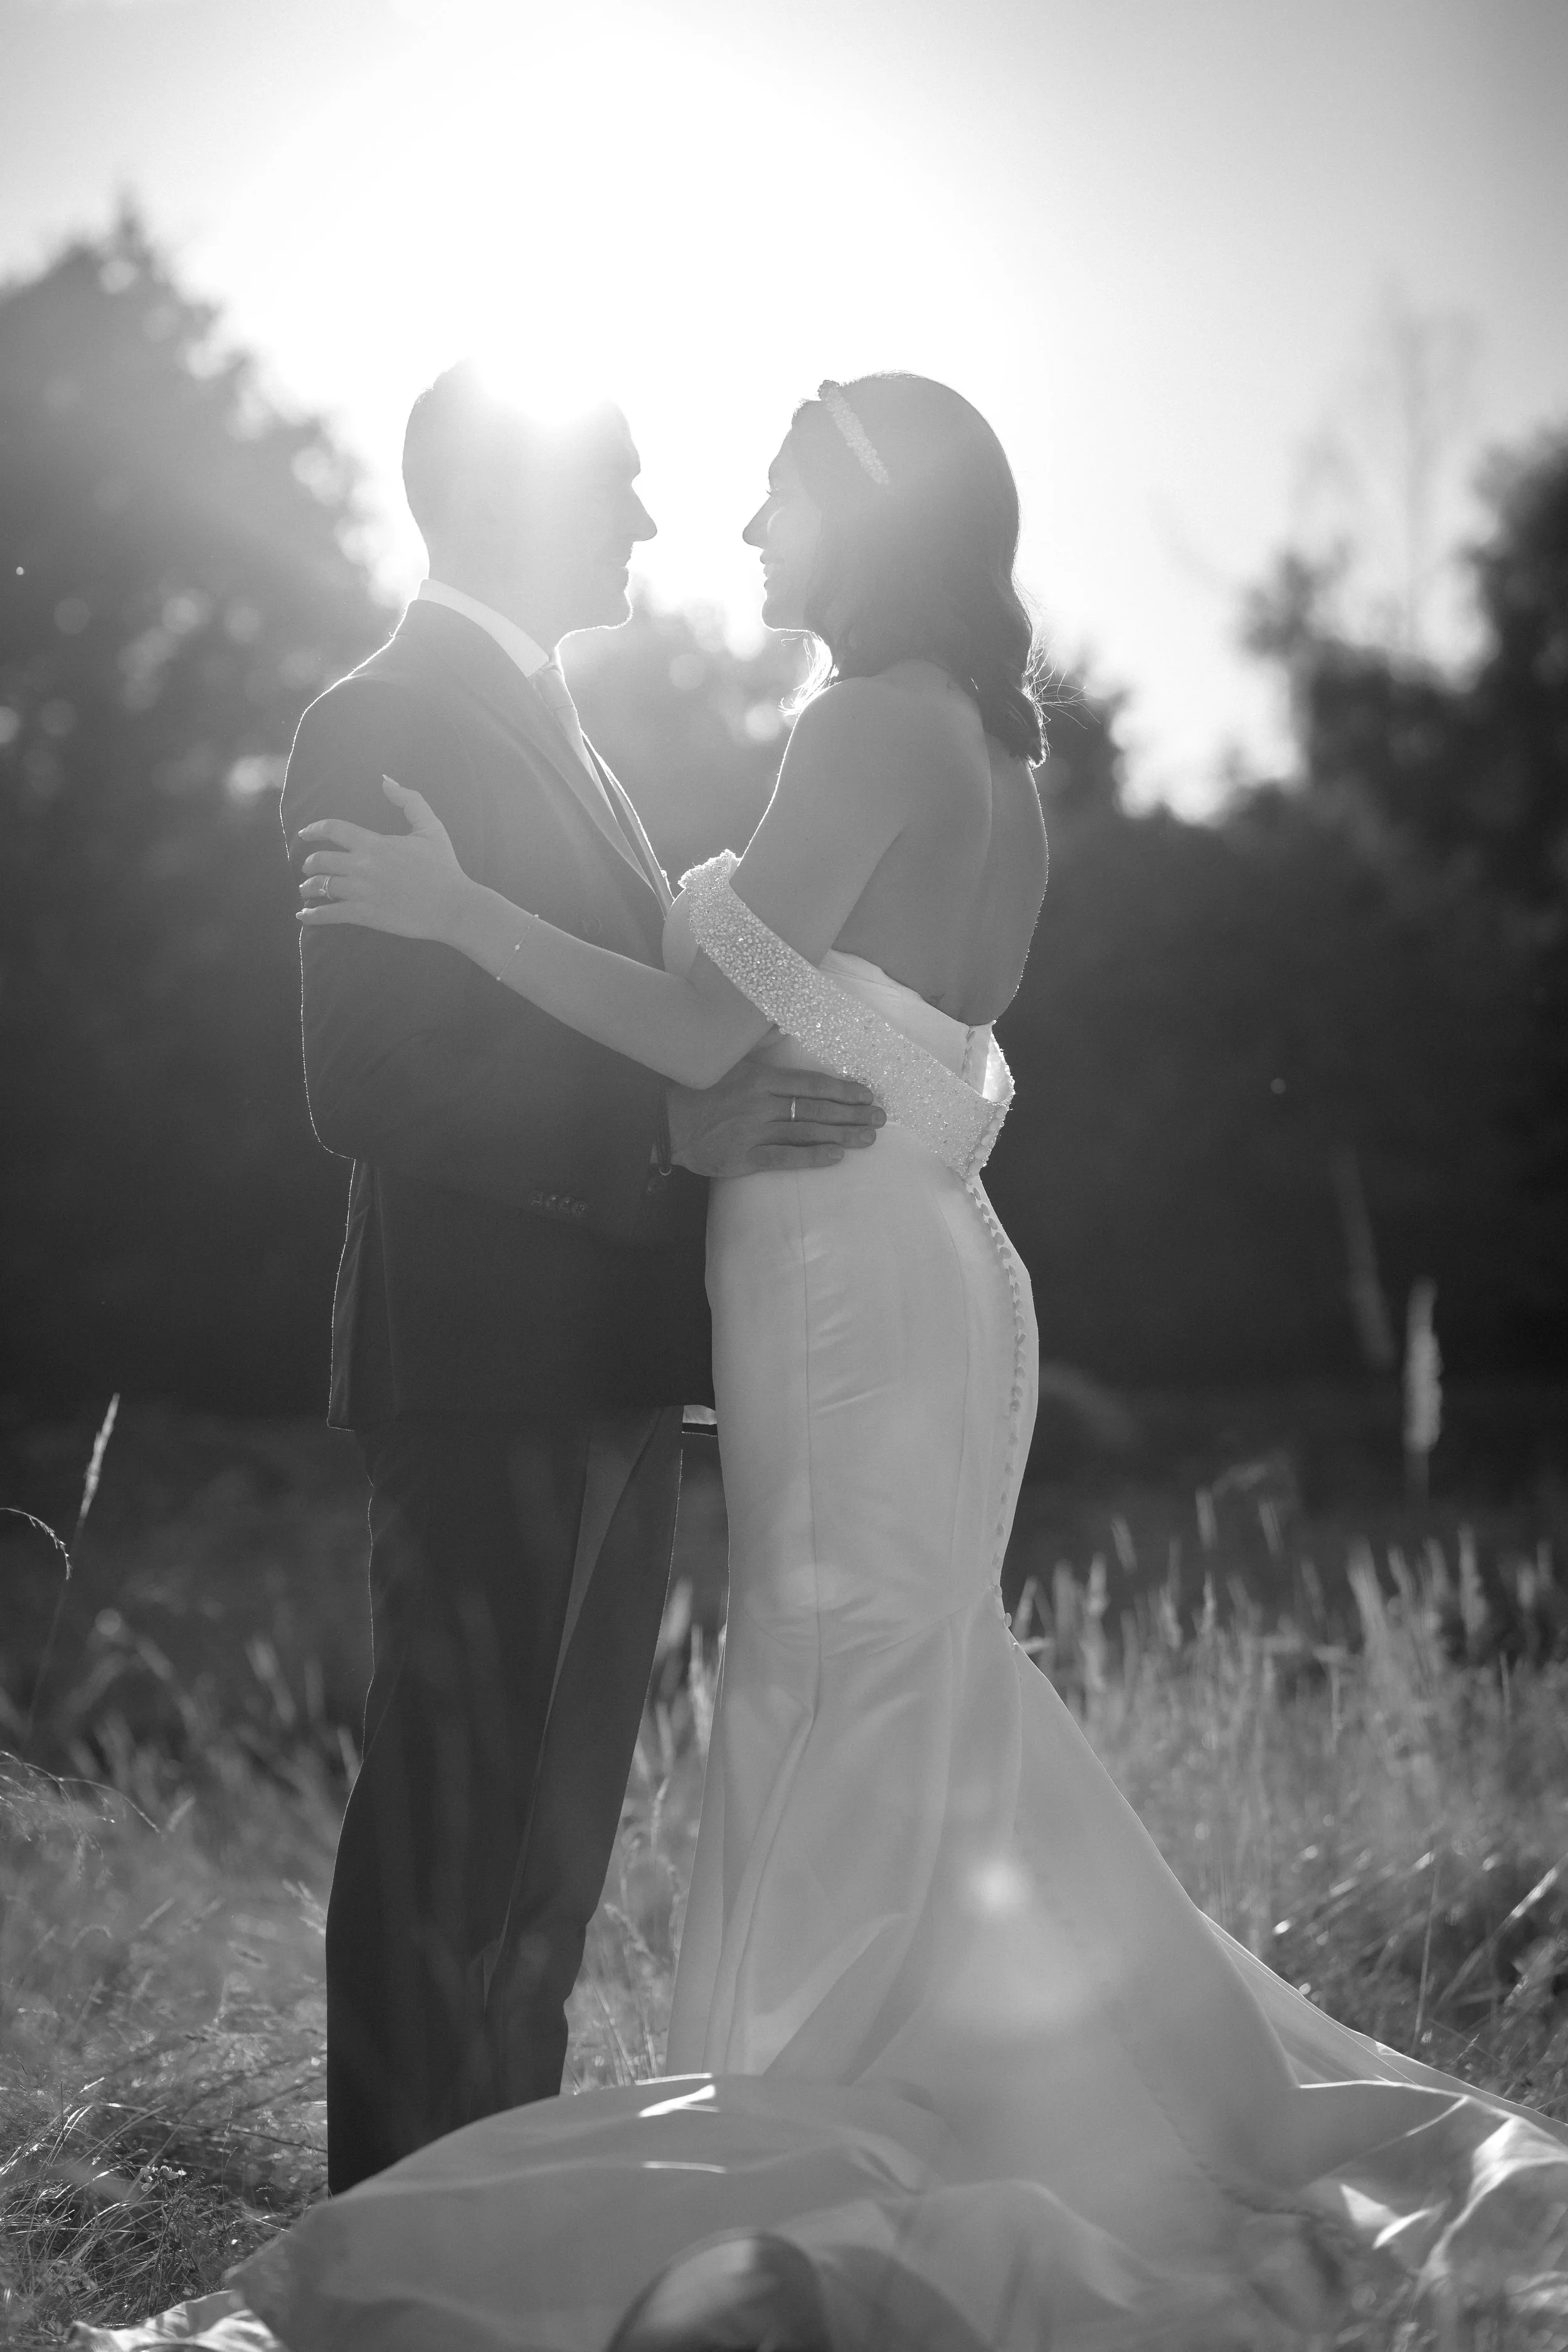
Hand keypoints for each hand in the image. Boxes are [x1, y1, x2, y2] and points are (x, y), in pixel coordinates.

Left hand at [297, 778, 470, 942]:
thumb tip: (386, 780)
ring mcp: (361, 891)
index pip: (333, 829)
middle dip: (310, 863)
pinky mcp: (365, 915)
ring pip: (321, 886)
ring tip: (307, 890)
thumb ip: (409, 800)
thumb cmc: (445, 867)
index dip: (314, 829)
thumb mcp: (431, 827)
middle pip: (321, 859)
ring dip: (309, 887)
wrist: (453, 906)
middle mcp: (363, 865)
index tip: (305, 833)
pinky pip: (330, 914)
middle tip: (308, 867)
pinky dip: (312, 915)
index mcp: (375, 843)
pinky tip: (303, 915)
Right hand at [667, 1053, 883, 1177]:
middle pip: (817, 1109)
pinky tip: (836, 1156)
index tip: (867, 1094)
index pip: (812, 1083)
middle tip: (880, 1118)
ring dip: (842, 1135)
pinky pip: (785, 1158)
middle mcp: (762, 1105)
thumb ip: (759, 1044)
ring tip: (868, 1138)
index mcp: (761, 1079)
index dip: (843, 1090)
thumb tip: (781, 1023)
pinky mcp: (745, 1159)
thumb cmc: (700, 1089)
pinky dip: (812, 1157)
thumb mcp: (729, 1059)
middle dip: (852, 1114)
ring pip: (807, 1133)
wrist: (665, 1123)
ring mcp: (754, 1133)